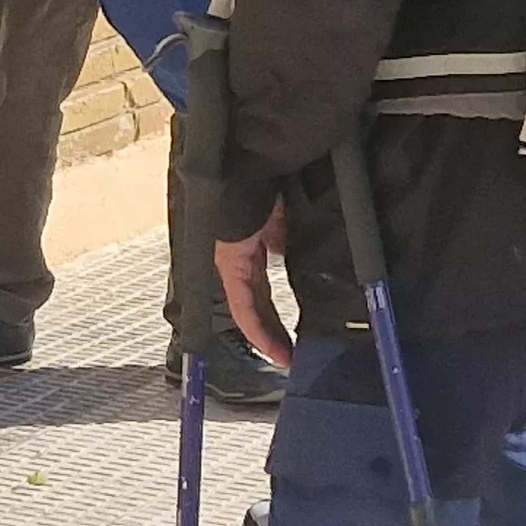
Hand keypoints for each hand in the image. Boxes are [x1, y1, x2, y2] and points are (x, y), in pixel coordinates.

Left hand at [213, 202, 293, 370]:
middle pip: (256, 306)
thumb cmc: (265, 186)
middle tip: (290, 355)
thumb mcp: (281, 221)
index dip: (273, 316)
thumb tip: (294, 256)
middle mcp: (238, 261)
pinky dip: (256, 327)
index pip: (261, 292)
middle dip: (273, 332)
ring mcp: (232, 264)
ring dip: (266, 336)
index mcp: (250, 250)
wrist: (252, 168)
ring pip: (248, 311)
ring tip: (284, 357)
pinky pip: (243, 306)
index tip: (290, 336)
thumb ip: (284, 241)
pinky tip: (271, 345)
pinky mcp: (231, 265)